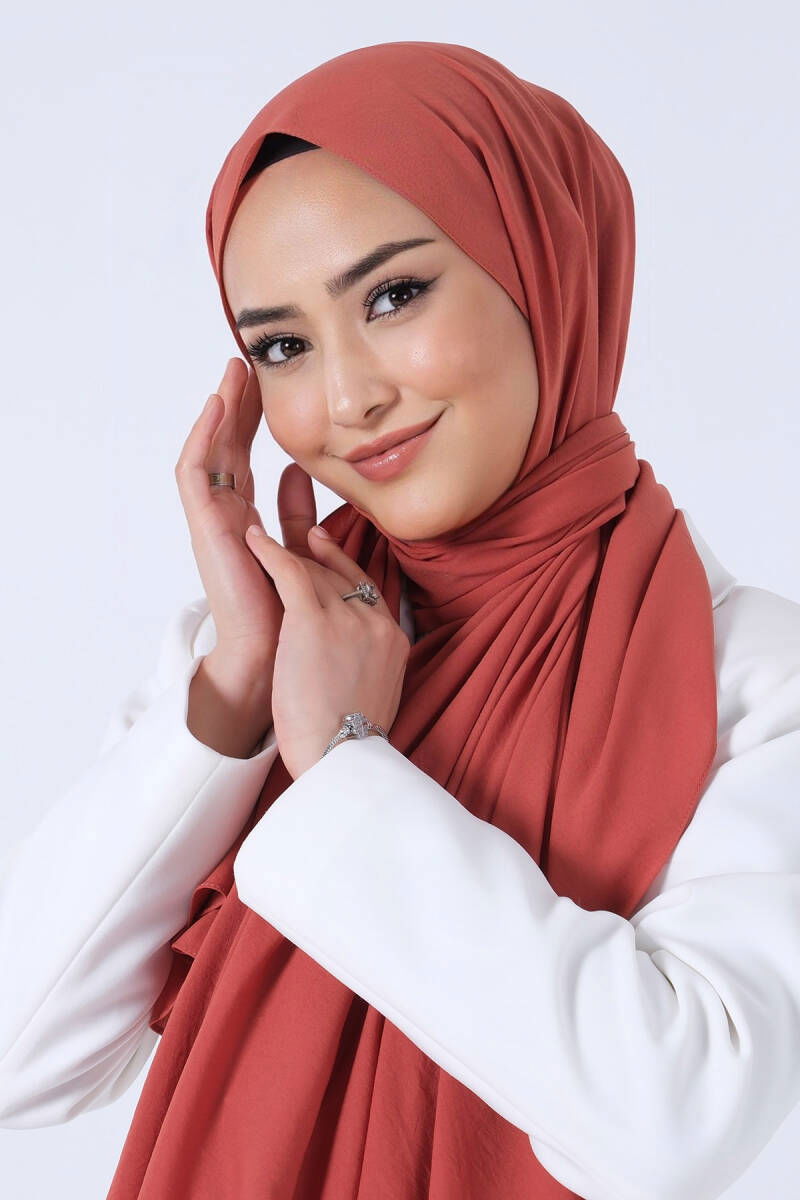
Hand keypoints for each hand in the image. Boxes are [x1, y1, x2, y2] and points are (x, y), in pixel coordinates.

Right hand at [174, 357, 320, 689]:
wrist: (271, 655)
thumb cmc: (286, 613)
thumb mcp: (299, 547)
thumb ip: (298, 510)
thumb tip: (304, 468)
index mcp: (244, 521)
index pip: (246, 458)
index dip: (253, 420)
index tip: (266, 385)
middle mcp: (224, 516)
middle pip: (226, 447)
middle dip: (236, 404)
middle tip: (247, 362)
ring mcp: (210, 520)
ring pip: (208, 450)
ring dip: (219, 409)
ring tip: (233, 370)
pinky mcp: (204, 527)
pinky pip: (195, 472)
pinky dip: (204, 436)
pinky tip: (218, 405)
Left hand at [244, 523, 410, 778]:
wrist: (343, 756)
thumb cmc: (350, 743)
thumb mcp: (375, 696)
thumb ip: (369, 667)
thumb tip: (351, 667)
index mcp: (393, 640)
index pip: (365, 589)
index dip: (341, 566)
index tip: (325, 547)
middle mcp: (374, 622)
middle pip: (339, 577)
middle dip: (312, 561)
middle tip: (292, 542)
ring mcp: (346, 618)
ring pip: (314, 572)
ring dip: (286, 556)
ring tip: (260, 541)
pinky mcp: (312, 620)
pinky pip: (289, 571)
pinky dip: (269, 552)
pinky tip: (253, 539)